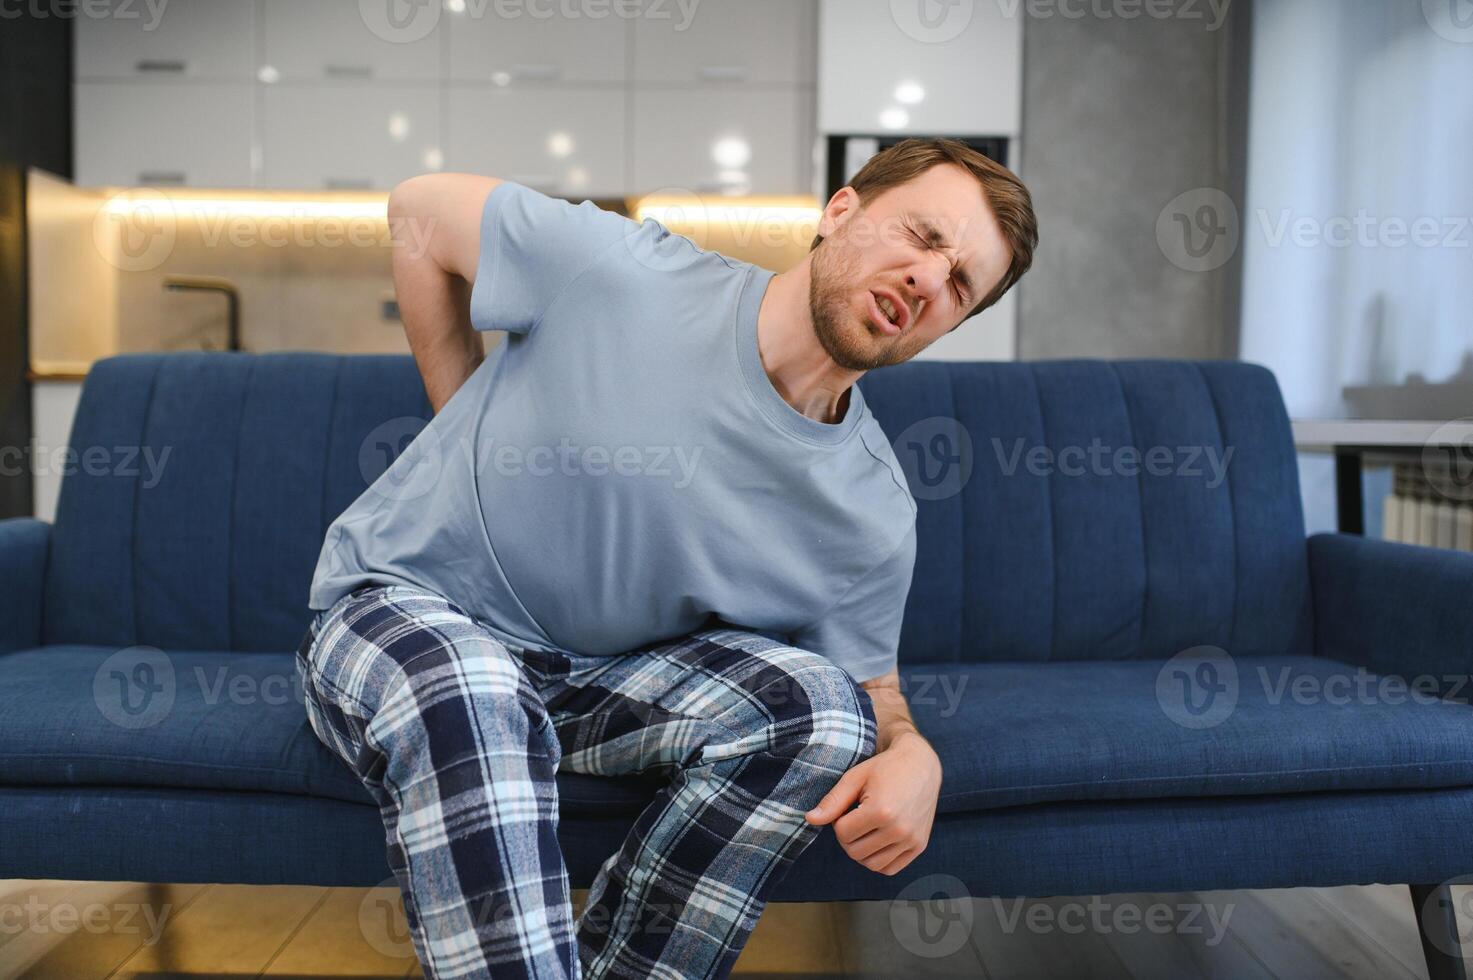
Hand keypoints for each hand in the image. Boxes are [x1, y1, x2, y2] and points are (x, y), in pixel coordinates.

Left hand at [803, 730, 941, 875]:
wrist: (921, 764)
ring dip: (861, 851)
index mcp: (882, 811)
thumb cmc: (885, 768)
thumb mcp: (855, 778)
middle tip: (854, 818)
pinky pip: (890, 868)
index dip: (839, 821)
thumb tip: (809, 819)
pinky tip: (876, 841)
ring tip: (865, 830)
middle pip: (855, 852)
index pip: (843, 833)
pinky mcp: (919, 846)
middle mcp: (899, 829)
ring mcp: (911, 840)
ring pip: (871, 865)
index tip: (848, 807)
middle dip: (847, 838)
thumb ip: (832, 801)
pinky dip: (878, 861)